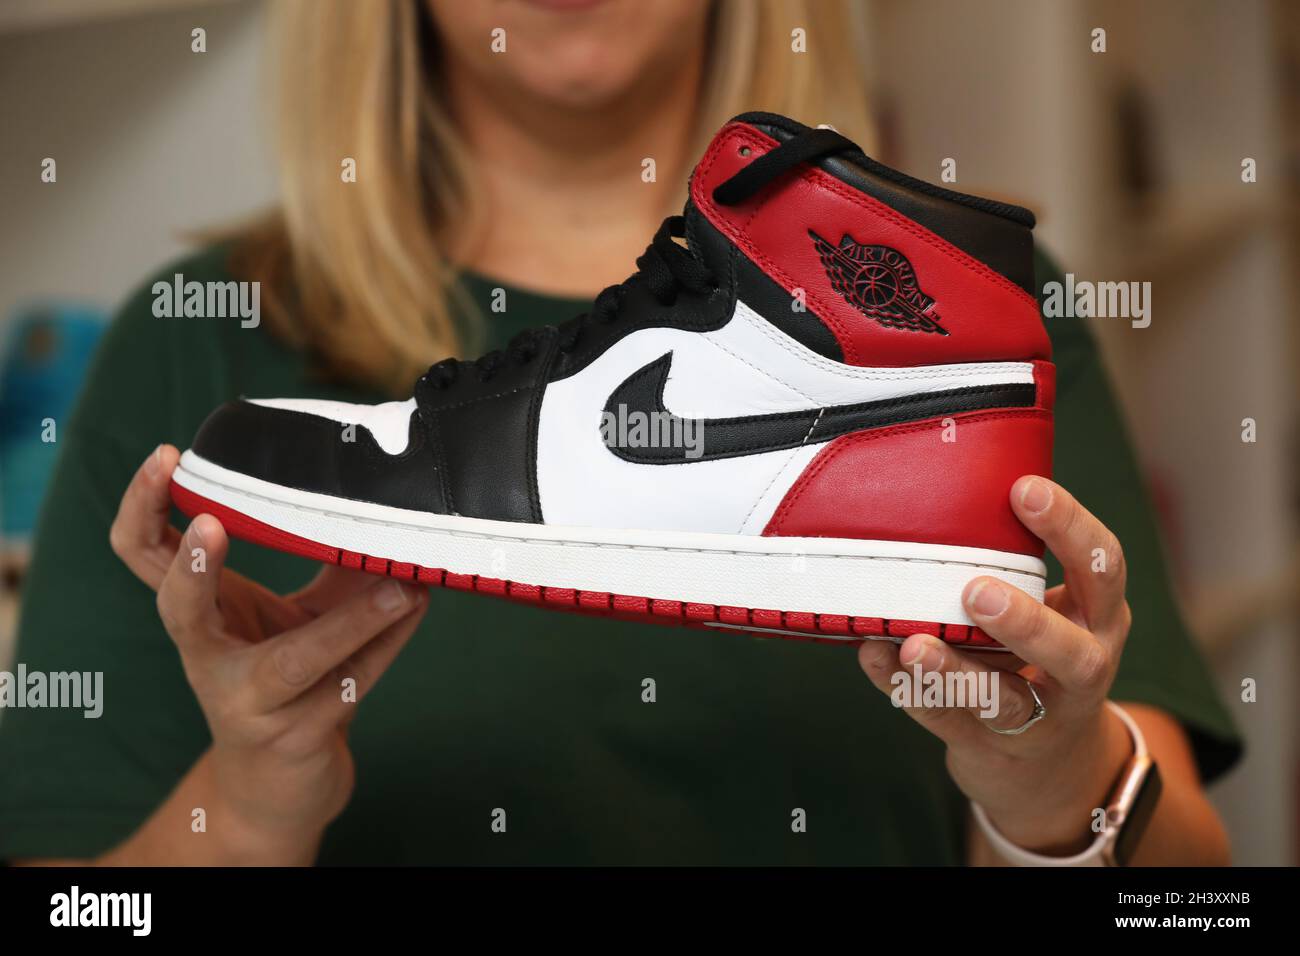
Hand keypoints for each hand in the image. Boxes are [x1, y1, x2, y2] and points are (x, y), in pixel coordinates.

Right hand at [110, 445, 427, 860]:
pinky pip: (351, 682)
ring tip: (400, 586)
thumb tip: (379, 500)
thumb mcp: (295, 613)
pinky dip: (389, 642)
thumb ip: (327, 561)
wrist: (280, 783)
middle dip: (193, 569)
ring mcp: (248, 705)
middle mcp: (208, 659)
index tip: (167, 458)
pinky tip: (417, 605)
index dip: (142, 508)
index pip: (144, 553)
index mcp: (197, 614)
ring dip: (351, 621)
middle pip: (178, 611)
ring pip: (295, 660)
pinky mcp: (296, 737)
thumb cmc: (284, 680)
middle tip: (213, 523)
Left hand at [858, 475, 1133, 854]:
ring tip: (915, 644)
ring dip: (957, 671)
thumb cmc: (1037, 655)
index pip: (1102, 567)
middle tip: (976, 590)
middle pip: (1070, 650)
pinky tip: (875, 656)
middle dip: (1025, 621)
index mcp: (1099, 616)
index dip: (1069, 527)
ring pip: (1004, 700)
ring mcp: (1041, 718)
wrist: (1047, 765)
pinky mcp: (992, 747)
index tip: (1024, 489)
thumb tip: (941, 491)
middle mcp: (1083, 668)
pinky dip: (908, 688)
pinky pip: (948, 719)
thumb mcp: (1052, 608)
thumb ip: (1014, 563)